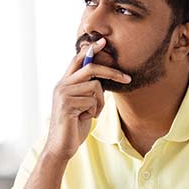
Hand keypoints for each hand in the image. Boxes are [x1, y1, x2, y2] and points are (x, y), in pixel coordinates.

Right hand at [43, 38, 130, 161]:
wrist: (61, 147)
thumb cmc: (74, 126)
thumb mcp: (83, 105)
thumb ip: (88, 90)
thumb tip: (103, 79)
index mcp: (64, 83)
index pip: (77, 60)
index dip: (91, 50)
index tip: (103, 41)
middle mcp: (61, 85)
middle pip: (90, 68)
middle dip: (111, 72)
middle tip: (127, 78)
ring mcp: (63, 94)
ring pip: (95, 87)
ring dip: (99, 103)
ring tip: (92, 114)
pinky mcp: (67, 104)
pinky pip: (92, 100)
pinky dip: (95, 111)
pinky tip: (87, 118)